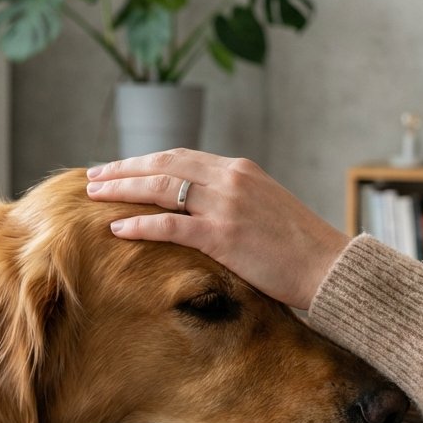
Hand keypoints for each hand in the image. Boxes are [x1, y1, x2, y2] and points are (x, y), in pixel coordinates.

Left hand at [86, 148, 351, 309]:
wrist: (329, 266)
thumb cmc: (299, 246)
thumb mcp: (266, 208)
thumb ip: (234, 199)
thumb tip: (202, 207)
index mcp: (240, 169)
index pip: (181, 157)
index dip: (146, 161)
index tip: (120, 167)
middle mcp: (230, 179)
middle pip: (164, 165)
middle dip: (124, 169)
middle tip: (93, 176)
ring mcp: (226, 205)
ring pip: (161, 188)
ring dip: (123, 189)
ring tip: (94, 194)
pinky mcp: (223, 235)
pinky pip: (170, 225)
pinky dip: (140, 224)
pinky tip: (116, 228)